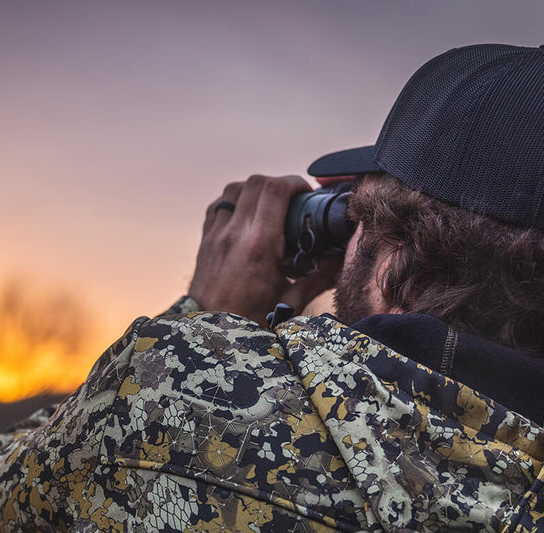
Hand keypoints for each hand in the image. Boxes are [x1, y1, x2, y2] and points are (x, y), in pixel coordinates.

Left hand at [187, 175, 341, 324]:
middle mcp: (234, 235)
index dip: (295, 183)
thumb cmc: (248, 324)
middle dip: (278, 184)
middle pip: (256, 183)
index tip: (307, 193)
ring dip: (254, 190)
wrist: (210, 339)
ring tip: (270, 206)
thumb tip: (339, 261)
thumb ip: (317, 278)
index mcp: (259, 246)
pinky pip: (218, 207)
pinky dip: (234, 203)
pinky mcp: (205, 243)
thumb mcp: (290, 303)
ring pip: (233, 190)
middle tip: (293, 199)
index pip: (275, 190)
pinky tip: (246, 218)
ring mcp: (216, 236)